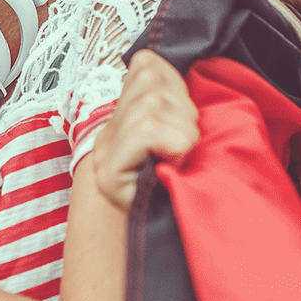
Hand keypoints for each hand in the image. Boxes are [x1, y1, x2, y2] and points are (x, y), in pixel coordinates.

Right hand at [87, 51, 198, 209]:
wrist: (162, 235)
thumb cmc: (178, 185)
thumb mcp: (182, 134)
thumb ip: (179, 104)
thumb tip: (195, 72)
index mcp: (124, 114)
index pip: (145, 65)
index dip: (175, 80)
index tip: (185, 114)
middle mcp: (108, 130)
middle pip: (149, 81)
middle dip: (183, 107)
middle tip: (187, 141)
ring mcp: (105, 151)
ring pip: (150, 103)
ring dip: (181, 127)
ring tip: (182, 152)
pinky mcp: (109, 172)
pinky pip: (145, 130)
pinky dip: (171, 141)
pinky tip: (174, 159)